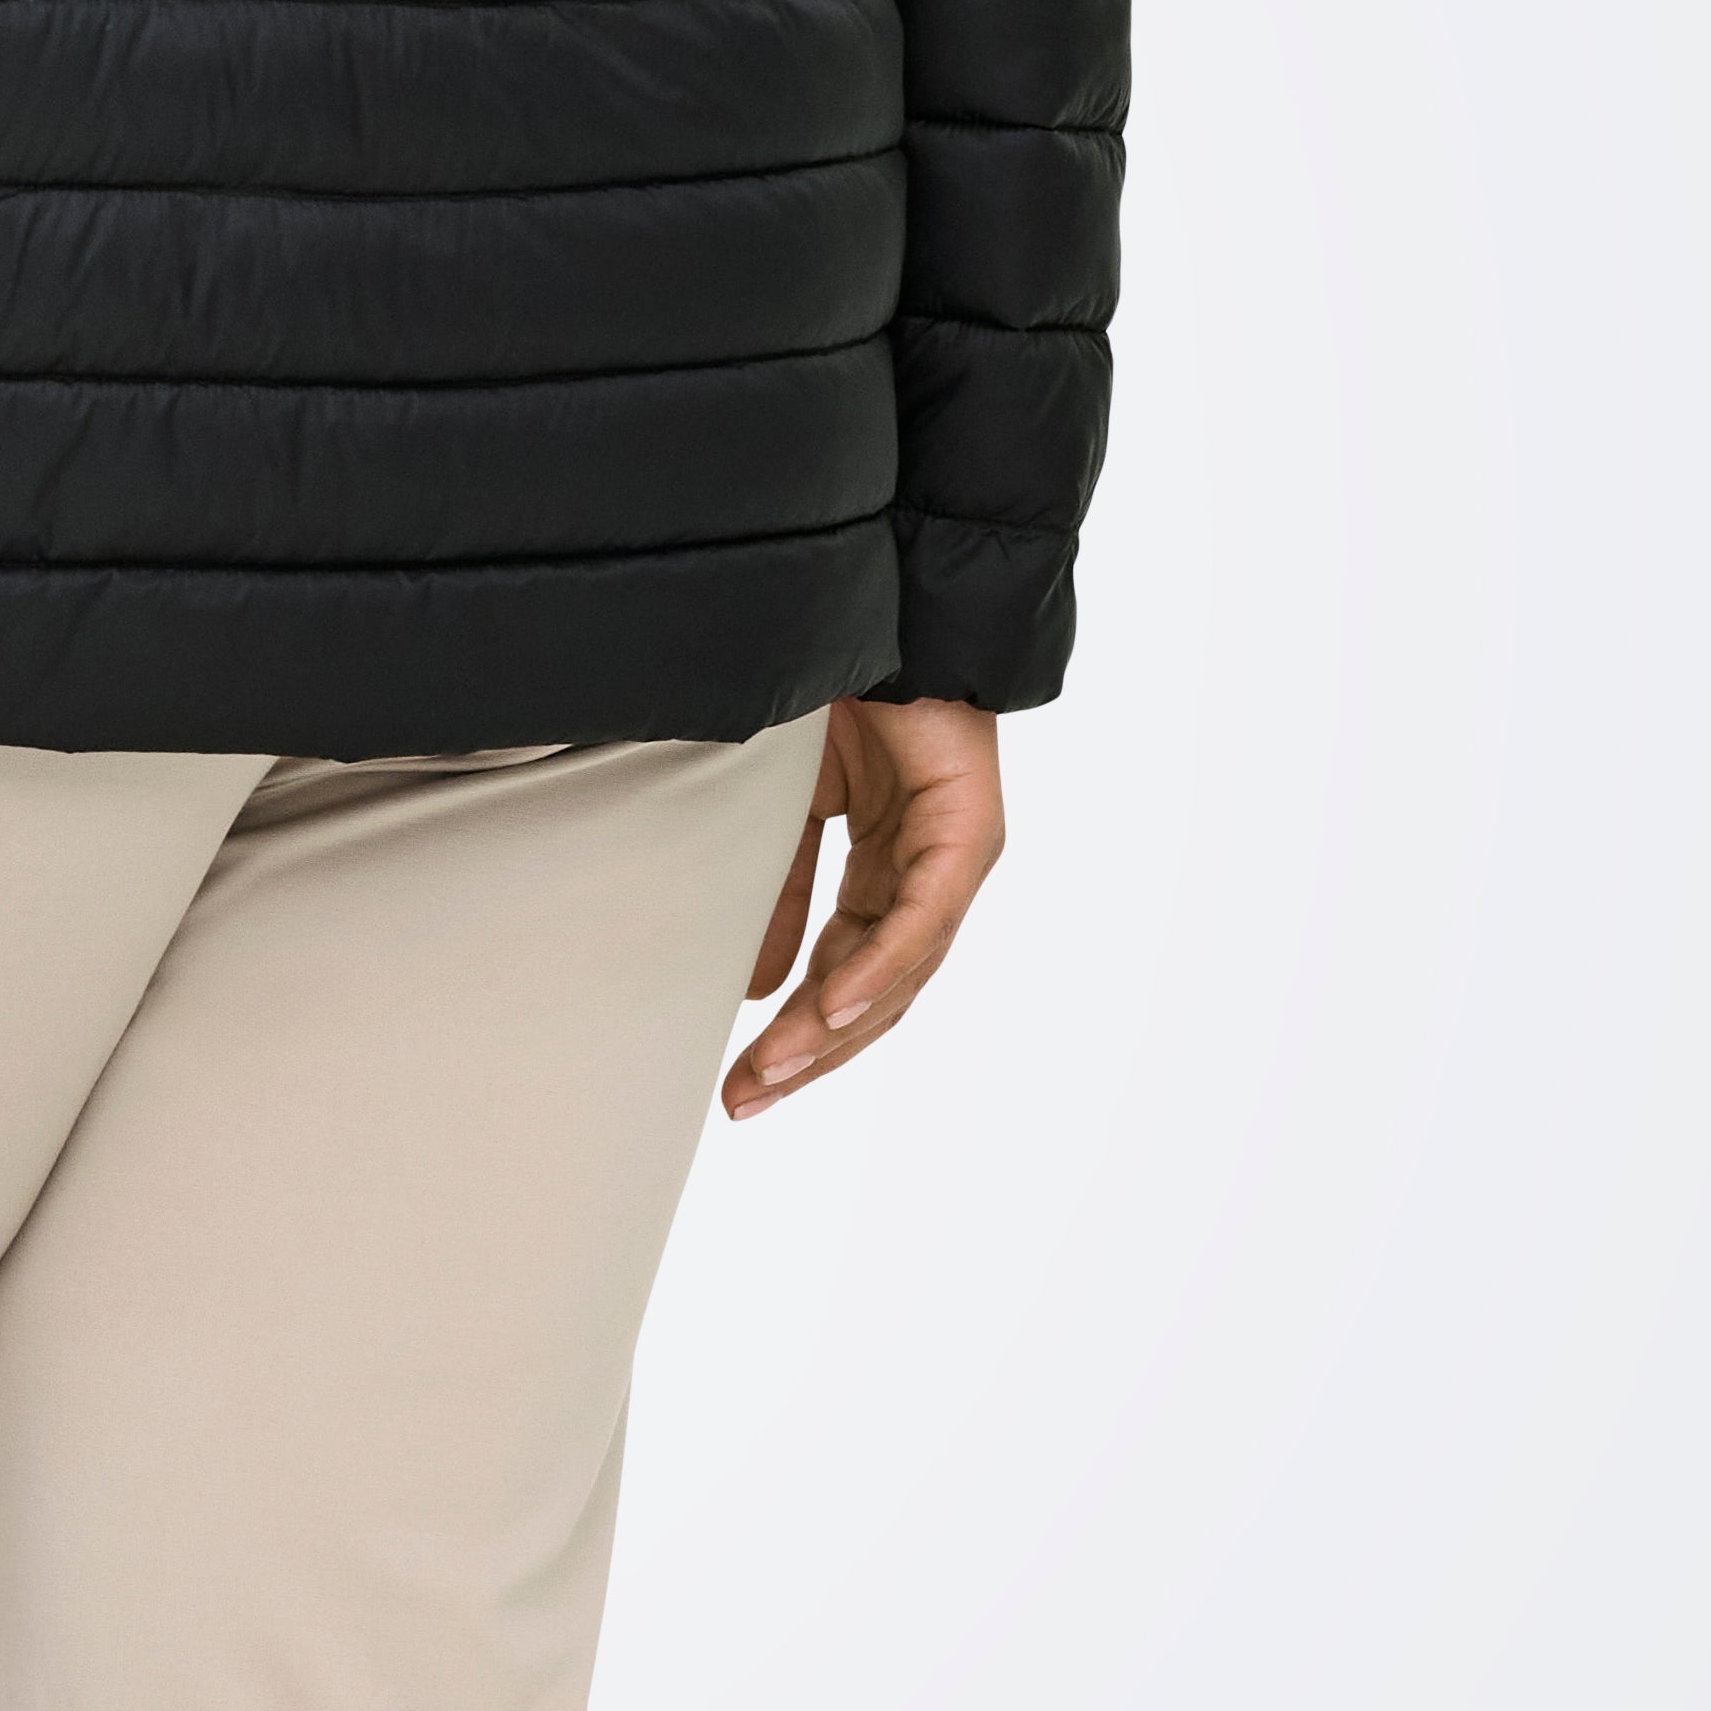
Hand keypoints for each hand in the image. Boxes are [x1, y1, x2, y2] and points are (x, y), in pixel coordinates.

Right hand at [720, 697, 1006, 1115]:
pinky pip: (920, 919)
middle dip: (807, 1054)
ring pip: (899, 974)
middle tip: (745, 1100)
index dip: (794, 1034)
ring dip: (833, 1029)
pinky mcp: (969, 836)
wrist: (884, 610)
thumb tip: (749, 986)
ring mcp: (952, 862)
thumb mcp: (785, 811)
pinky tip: (831, 1008)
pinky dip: (877, 968)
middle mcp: (925, 879)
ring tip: (774, 1071)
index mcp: (884, 873)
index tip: (740, 1081)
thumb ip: (777, 895)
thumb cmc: (837, 695)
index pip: (845, 977)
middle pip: (873, 995)